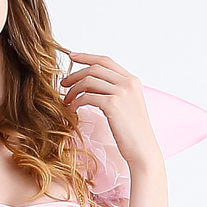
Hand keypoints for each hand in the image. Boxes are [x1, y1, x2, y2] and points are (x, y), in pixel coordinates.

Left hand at [61, 52, 159, 170]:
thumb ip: (113, 91)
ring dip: (73, 90)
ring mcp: (122, 92)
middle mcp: (128, 83)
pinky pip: (87, 97)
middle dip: (75, 74)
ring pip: (89, 81)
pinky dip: (76, 102)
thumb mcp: (126, 106)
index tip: (71, 56)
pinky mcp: (113, 105)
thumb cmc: (132, 133)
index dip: (86, 57)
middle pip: (95, 68)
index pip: (106, 61)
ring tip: (66, 100)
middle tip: (63, 84)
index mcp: (133, 80)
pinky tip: (71, 110)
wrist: (143, 150)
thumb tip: (89, 84)